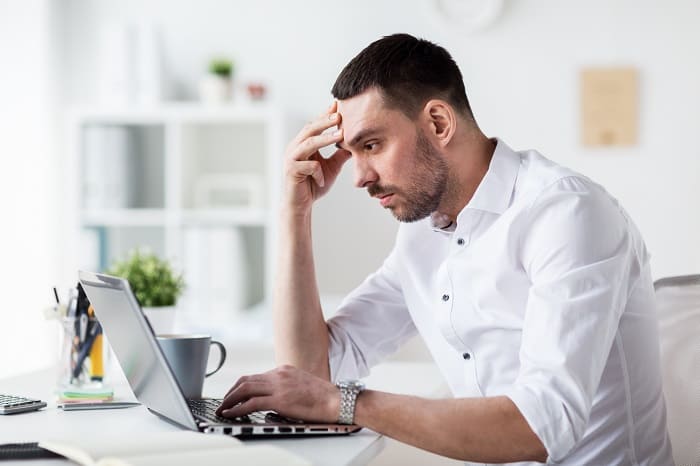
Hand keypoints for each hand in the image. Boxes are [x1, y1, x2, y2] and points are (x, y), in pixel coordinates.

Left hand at [215, 365, 339, 422]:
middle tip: (223, 402)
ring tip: (223, 409)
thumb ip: (286, 387)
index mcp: (284, 370)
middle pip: (246, 380)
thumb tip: (272, 399)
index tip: (234, 395)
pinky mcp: (280, 399)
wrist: (336, 400)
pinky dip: (238, 409)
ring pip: (245, 389)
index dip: (241, 386)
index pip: (256, 376)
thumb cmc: (323, 397)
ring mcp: (279, 386)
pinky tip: (231, 414)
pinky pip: (252, 403)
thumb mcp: (301, 385)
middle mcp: (279, 374)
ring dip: (230, 400)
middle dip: (231, 392)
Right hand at [283, 101, 350, 213]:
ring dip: (325, 138)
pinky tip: (321, 180)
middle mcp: (295, 148)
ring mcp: (291, 159)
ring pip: (308, 143)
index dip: (325, 115)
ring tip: (340, 134)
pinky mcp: (291, 171)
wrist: (300, 206)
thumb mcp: (331, 167)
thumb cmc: (313, 185)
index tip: (338, 105)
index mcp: (303, 144)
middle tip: (340, 114)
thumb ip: (340, 155)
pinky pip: (309, 166)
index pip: (315, 126)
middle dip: (325, 121)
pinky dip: (318, 172)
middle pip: (310, 129)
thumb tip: (355, 143)